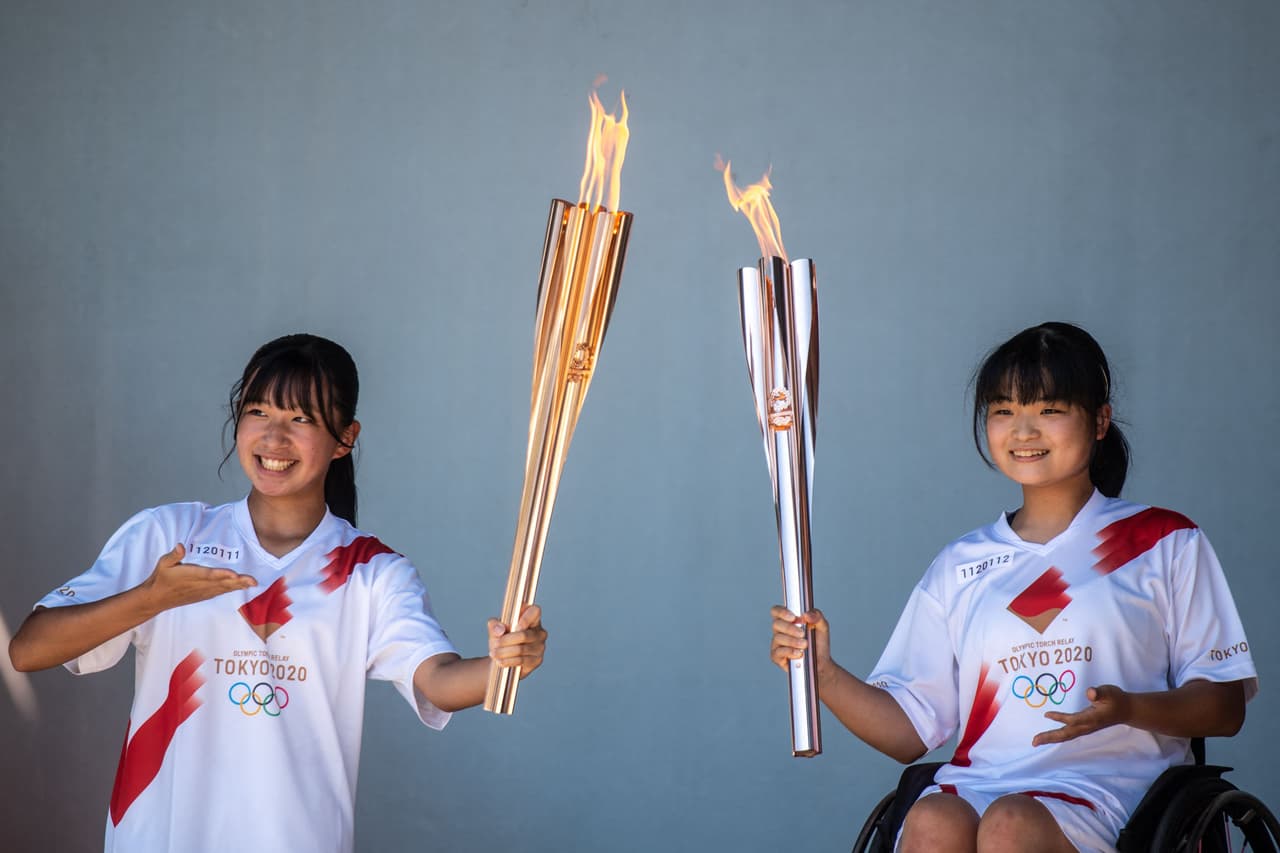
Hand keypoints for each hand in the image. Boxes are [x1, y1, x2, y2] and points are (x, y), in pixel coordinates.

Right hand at [142, 544, 256, 610]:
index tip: (234, 574)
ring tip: (252, 583)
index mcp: (191, 576)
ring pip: (223, 588)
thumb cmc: (161, 578)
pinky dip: (231, 589)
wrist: (156, 598)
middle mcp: (199, 585)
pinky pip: (220, 592)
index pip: (208, 575)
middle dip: (238, 581)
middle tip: (253, 580)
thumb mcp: (163, 563)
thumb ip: (173, 555)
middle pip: (221, 583)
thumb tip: (180, 546)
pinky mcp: (203, 595)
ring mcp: (202, 592)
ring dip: (238, 586)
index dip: (222, 575)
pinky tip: (241, 586)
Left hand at [488, 604, 546, 678]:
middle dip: (506, 640)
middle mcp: (539, 632)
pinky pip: (521, 660)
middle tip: (495, 644)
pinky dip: (508, 661)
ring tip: (494, 653)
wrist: (502, 658)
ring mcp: (540, 646)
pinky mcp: (537, 660)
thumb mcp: (495, 630)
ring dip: (505, 652)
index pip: (535, 611)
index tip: (515, 627)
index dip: (526, 618)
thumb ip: (494, 625)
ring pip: (521, 649)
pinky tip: (500, 661)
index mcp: (531, 618)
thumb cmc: (502, 639)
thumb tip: (499, 629)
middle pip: (524, 635)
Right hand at [770, 605, 832, 681]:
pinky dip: (789, 652)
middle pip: (776, 624)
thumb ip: (816, 616)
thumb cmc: (818, 642)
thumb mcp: (822, 626)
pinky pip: (778, 652)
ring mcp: (777, 644)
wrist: (821, 662)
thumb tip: (806, 615)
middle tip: (803, 634)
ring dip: (792, 641)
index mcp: (787, 620)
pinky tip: (799, 653)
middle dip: (790, 628)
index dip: (781, 612)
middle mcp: (779, 630)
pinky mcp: (777, 656)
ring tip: (805, 645)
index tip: (793, 617)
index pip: (776, 611)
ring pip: (777, 638)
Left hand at [1032, 684, 1131, 745]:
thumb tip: (1090, 692)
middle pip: (1066, 734)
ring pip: (1065, 735)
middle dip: (1050, 737)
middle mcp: (1087, 725)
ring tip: (1036, 741)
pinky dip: (1057, 733)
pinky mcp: (1084, 726)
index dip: (1061, 718)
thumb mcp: (1109, 692)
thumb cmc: (1116, 699)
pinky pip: (1068, 732)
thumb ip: (1099, 693)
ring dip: (1051, 738)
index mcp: (1092, 718)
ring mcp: (1085, 727)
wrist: (1126, 709)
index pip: (1075, 720)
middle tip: (1034, 741)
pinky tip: (1049, 729)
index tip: (1047, 714)